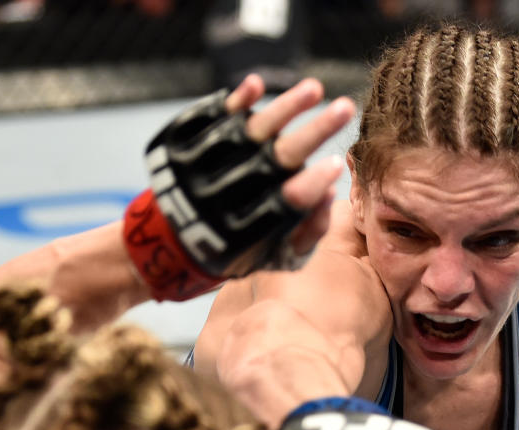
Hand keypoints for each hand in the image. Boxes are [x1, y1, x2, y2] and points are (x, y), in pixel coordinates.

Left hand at [122, 76, 354, 300]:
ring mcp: (203, 167)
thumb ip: (306, 234)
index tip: (335, 164)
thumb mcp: (273, 257)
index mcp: (249, 230)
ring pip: (249, 132)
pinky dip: (234, 102)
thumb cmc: (239, 247)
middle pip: (275, 160)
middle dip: (313, 133)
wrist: (173, 239)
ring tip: (314, 88)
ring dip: (284, 108)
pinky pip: (209, 119)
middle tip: (345, 108)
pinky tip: (257, 84)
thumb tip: (330, 194)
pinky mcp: (183, 146)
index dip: (309, 186)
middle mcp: (225, 196)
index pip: (284, 205)